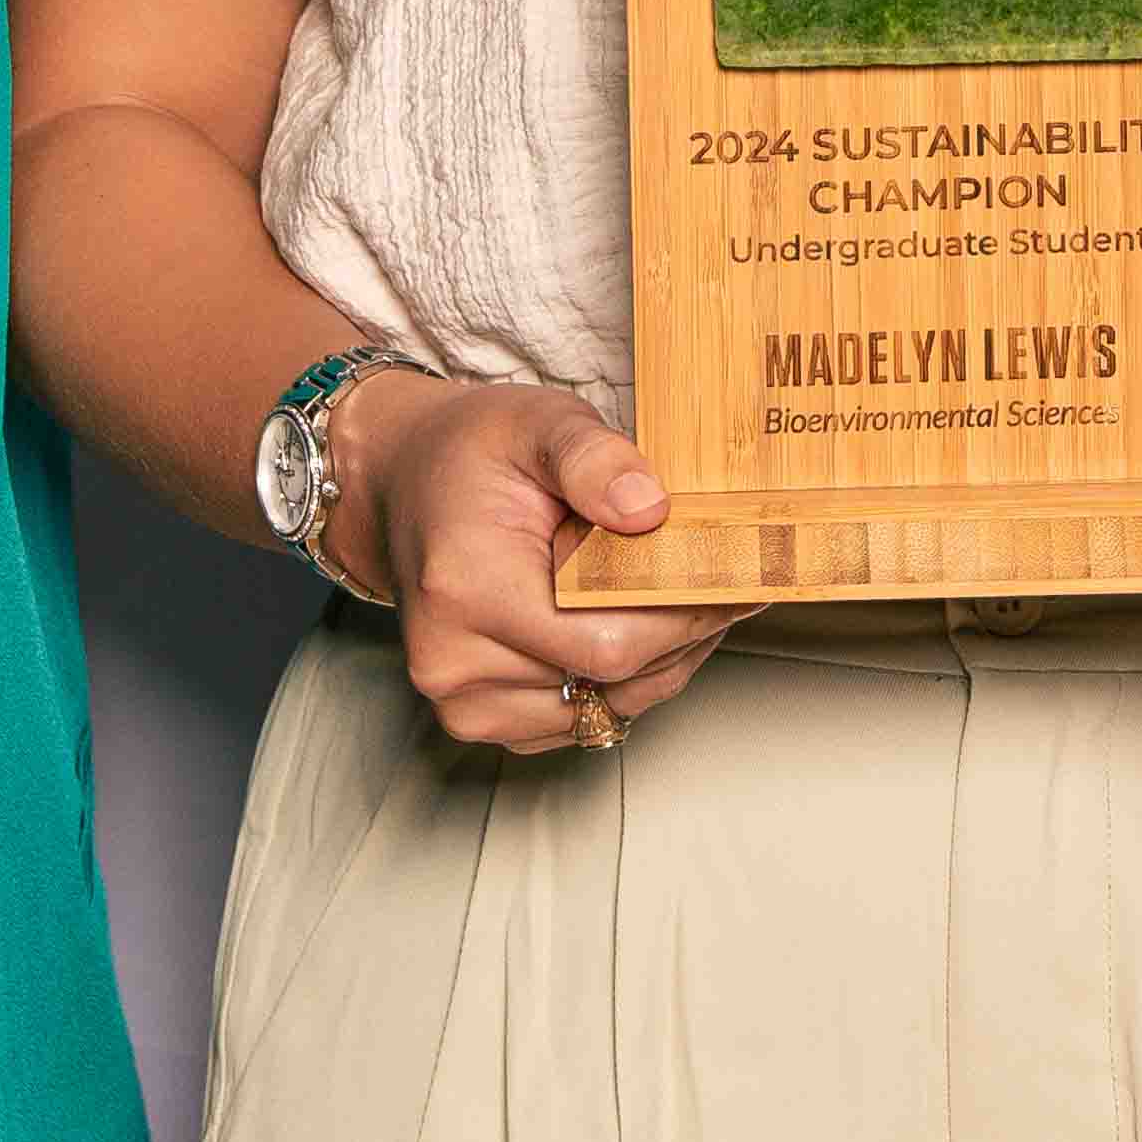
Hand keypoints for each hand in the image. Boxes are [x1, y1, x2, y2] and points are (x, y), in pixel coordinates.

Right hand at [342, 376, 743, 752]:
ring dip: (660, 663)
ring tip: (686, 599)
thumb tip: (651, 509)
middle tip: (733, 584)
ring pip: (605, 710)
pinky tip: (639, 626)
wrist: (405, 485)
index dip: (684, 618)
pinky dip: (622, 682)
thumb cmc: (472, 455)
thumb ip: (595, 458)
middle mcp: (453, 661)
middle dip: (684, 634)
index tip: (735, 580)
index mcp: (466, 589)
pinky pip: (580, 719)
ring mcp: (462, 701)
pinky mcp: (478, 719)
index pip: (607, 644)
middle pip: (612, 683)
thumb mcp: (538, 422)